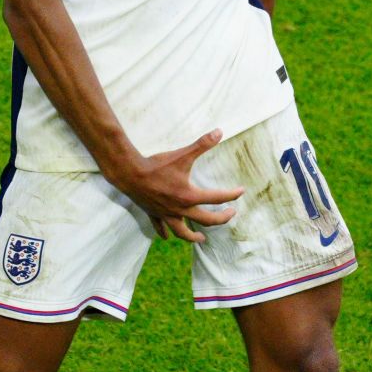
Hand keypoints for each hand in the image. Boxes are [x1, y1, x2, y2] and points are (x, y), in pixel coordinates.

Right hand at [110, 129, 244, 243]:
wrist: (130, 173)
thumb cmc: (157, 164)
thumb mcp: (182, 154)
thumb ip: (202, 144)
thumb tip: (220, 132)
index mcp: (189, 196)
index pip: (217, 198)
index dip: (232, 195)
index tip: (241, 192)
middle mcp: (180, 209)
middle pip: (206, 220)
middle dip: (221, 219)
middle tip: (231, 214)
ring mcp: (167, 215)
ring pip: (183, 233)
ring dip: (193, 237)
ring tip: (202, 239)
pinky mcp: (154, 214)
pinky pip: (161, 228)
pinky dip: (165, 233)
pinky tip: (167, 237)